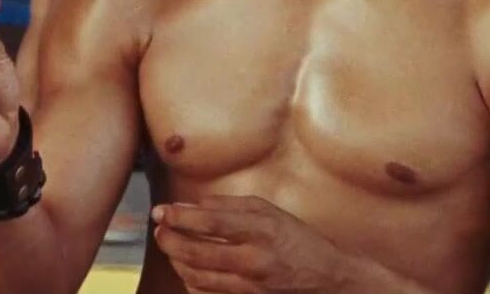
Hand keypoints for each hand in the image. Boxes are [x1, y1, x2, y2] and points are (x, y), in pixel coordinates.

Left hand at [152, 195, 361, 293]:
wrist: (330, 279)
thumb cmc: (297, 240)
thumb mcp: (268, 211)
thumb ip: (227, 206)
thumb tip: (190, 205)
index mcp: (261, 230)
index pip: (210, 223)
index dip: (179, 217)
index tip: (161, 211)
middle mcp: (255, 260)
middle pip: (197, 253)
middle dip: (169, 241)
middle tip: (159, 230)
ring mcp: (251, 286)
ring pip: (197, 277)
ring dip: (176, 261)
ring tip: (169, 247)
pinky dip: (191, 282)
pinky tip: (187, 269)